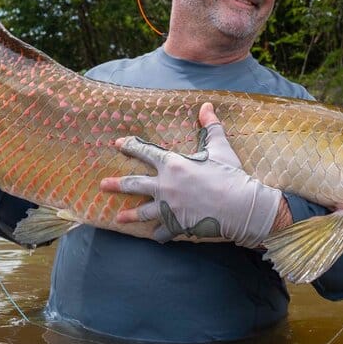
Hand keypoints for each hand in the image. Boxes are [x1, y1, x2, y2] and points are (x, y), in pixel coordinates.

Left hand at [101, 103, 282, 246]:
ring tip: (118, 218)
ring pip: (142, 212)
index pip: (145, 152)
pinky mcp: (177, 225)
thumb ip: (211, 126)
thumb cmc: (230, 174)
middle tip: (102, 185)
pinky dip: (159, 234)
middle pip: (134, 184)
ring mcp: (169, 207)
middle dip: (116, 184)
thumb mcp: (220, 147)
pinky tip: (154, 237)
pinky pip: (163, 232)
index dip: (130, 146)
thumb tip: (206, 106)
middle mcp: (165, 185)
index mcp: (173, 164)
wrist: (240, 205)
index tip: (118, 144)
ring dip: (129, 216)